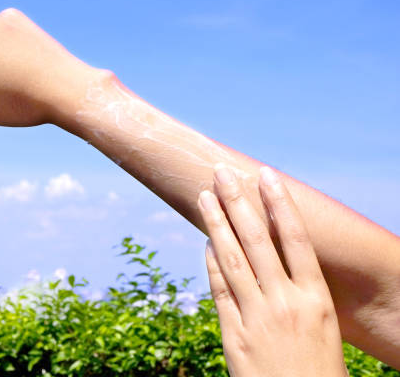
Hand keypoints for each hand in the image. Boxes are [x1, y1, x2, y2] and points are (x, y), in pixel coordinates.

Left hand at [199, 164, 347, 375]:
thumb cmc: (318, 370)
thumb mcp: (323, 326)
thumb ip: (300, 292)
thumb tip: (274, 257)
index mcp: (316, 299)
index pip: (295, 239)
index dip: (279, 203)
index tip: (266, 174)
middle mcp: (285, 302)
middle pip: (256, 240)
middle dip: (237, 201)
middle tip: (222, 171)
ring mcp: (257, 318)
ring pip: (232, 259)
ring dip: (216, 223)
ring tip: (205, 196)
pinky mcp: (234, 335)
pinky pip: (220, 290)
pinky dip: (212, 263)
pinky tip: (206, 242)